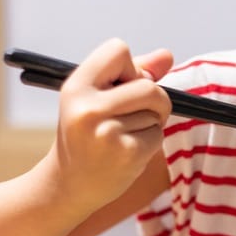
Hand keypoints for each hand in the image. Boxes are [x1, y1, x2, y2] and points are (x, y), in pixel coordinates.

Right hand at [47, 38, 174, 214]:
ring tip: (122, 136)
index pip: (118, 50)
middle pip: (149, 86)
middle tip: (135, 115)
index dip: (130, 67)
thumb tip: (168, 55)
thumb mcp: (96, 98)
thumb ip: (133, 73)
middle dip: (153, 99)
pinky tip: (127, 151)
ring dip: (149, 123)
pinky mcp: (127, 152)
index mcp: (76, 87)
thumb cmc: (86, 134)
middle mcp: (88, 108)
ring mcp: (108, 132)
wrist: (68, 185)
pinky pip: (157, 134)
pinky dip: (150, 141)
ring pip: (156, 111)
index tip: (123, 85)